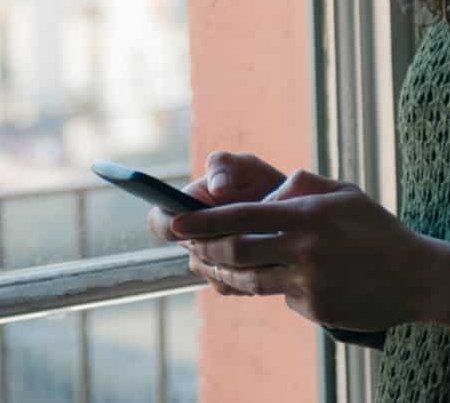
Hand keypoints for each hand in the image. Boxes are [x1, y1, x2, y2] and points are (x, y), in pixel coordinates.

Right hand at [147, 152, 286, 296]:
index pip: (159, 221)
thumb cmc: (261, 182)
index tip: (184, 225)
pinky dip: (247, 273)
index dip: (166, 225)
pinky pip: (228, 284)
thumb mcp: (245, 165)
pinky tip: (266, 257)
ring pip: (210, 271)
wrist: (290, 212)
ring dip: (234, 260)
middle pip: (190, 251)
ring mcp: (208, 261)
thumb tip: (216, 189)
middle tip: (248, 231)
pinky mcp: (226, 280)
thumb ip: (225, 166)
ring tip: (265, 241)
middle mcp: (192, 237)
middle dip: (216, 244)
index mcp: (185, 208)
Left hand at [169, 168, 444, 332]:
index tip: (175, 222)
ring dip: (224, 274)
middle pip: (236, 253)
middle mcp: (305, 250)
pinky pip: (282, 296)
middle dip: (203, 250)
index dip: (203, 221)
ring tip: (210, 265)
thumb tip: (267, 193)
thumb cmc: (376, 229)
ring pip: (250, 281)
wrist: (419, 277)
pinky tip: (283, 277)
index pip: (242, 217)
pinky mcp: (316, 309)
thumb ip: (301, 186)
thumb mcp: (343, 193)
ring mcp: (310, 283)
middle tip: (187, 246)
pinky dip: (275, 286)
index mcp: (307, 215)